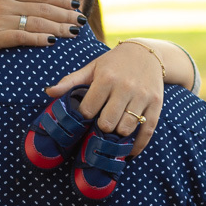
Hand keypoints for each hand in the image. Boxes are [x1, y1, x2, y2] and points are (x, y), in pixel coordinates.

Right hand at [0, 0, 85, 52]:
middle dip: (65, 15)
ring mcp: (0, 20)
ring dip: (59, 27)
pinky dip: (38, 38)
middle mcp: (5, 3)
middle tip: (81, 20)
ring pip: (37, 23)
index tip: (74, 4)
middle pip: (43, 8)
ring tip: (74, 33)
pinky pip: (21, 37)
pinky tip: (52, 41)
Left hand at [45, 42, 164, 157]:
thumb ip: (70, 81)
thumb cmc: (114, 63)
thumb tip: (49, 92)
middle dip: (101, 127)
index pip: (89, 109)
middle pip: (108, 123)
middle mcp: (125, 87)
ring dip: (118, 134)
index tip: (85, 117)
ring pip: (126, 128)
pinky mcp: (156, 104)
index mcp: (107, 78)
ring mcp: (143, 96)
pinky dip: (137, 145)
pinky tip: (129, 151)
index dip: (84, 117)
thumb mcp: (92, 68)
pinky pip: (147, 131)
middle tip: (100, 125)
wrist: (146, 53)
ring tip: (113, 131)